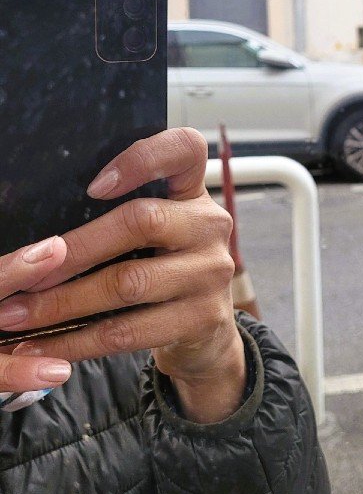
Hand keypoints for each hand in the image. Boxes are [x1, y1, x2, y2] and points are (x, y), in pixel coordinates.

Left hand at [0, 129, 245, 422]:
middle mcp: (210, 225)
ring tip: (16, 315)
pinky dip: (78, 340)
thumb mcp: (156, 231)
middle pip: (141, 222)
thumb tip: (34, 235)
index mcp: (193, 191)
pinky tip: (45, 345)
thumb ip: (116, 217)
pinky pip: (129, 331)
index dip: (142, 159)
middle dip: (72, 250)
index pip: (185, 149)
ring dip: (63, 302)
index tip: (93, 186)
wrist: (205, 331)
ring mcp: (212, 273)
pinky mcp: (203, 318)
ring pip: (128, 283)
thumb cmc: (161, 268)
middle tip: (21, 271)